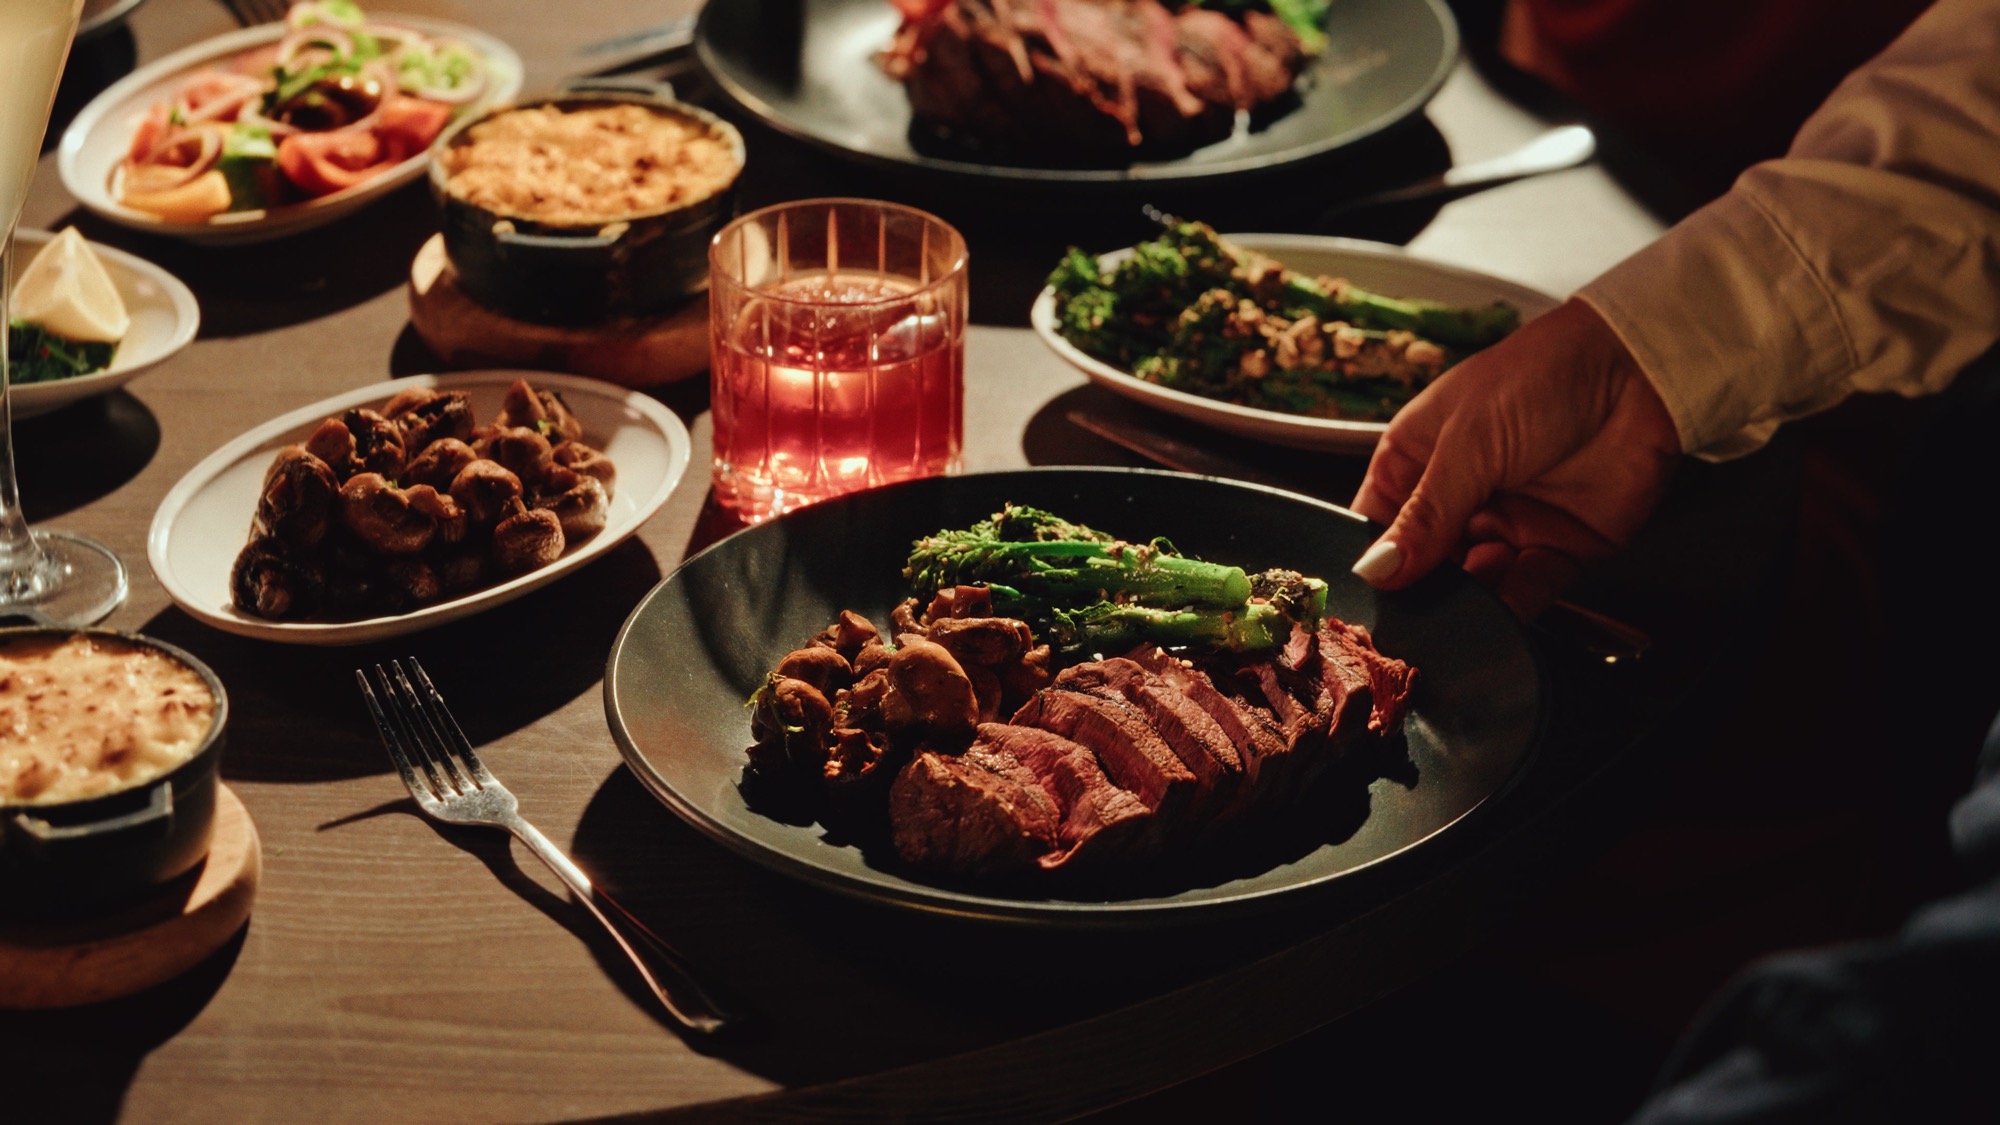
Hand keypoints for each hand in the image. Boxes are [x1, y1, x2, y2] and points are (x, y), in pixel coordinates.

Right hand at [1349, 298, 1681, 617]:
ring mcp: (1507, 526)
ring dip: (1465, 605)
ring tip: (1461, 610)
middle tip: (1410, 623)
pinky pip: (1526, 592)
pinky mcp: (1558, 549)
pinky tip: (1500, 611)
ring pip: (1473, 588)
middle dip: (1419, 594)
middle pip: (1423, 567)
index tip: (1365, 600)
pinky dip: (1512, 608)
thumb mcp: (1467, 442)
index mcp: (1418, 462)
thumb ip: (1426, 514)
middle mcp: (1457, 500)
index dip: (1372, 564)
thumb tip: (1374, 571)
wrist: (1638, 369)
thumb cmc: (1538, 378)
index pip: (1378, 527)